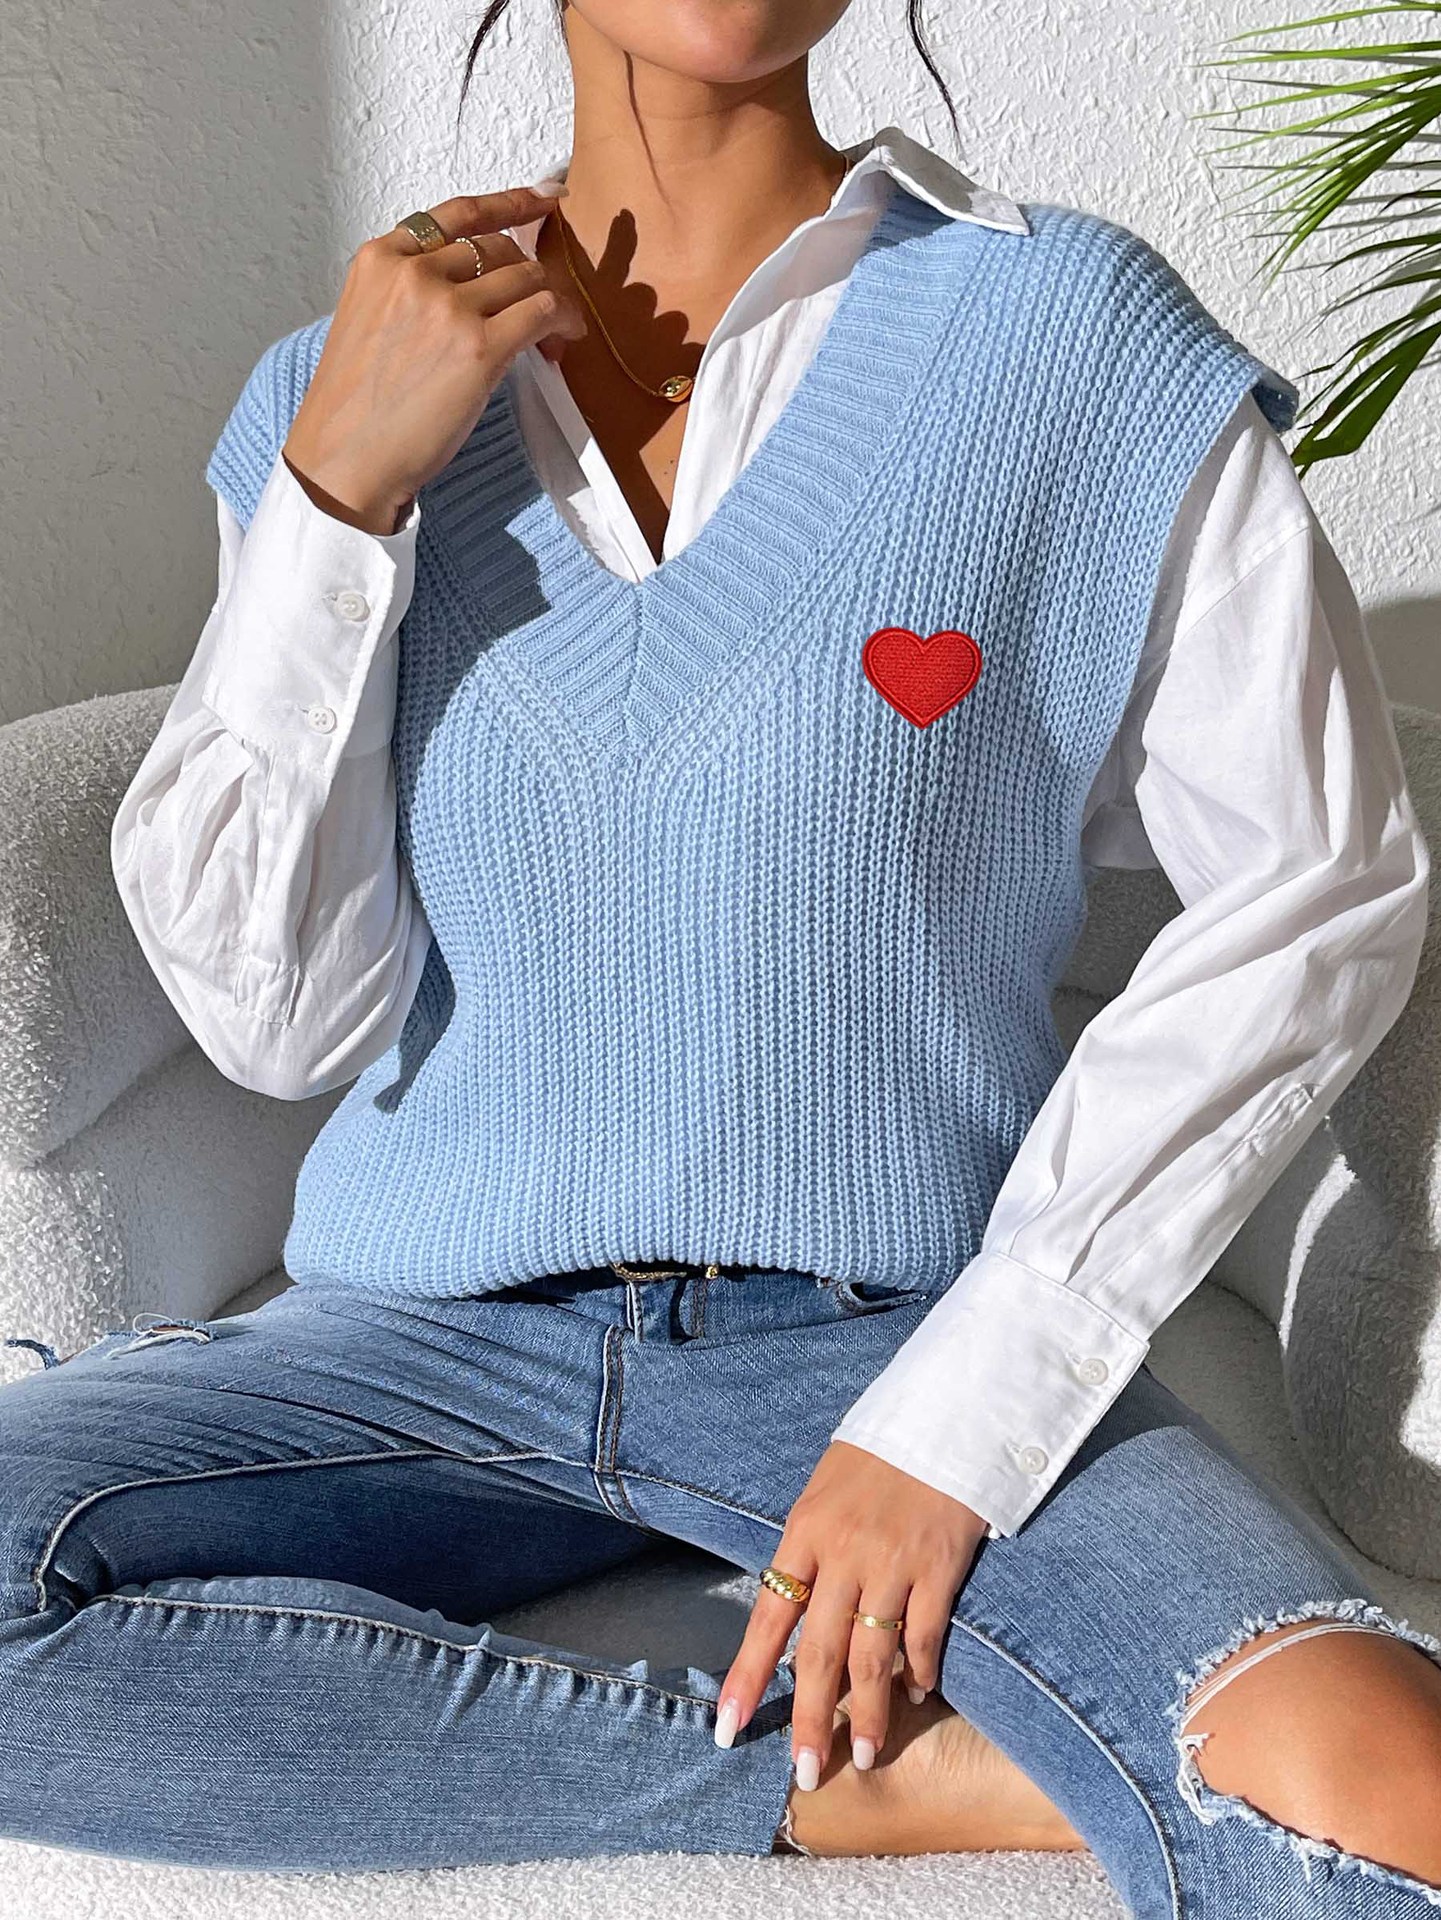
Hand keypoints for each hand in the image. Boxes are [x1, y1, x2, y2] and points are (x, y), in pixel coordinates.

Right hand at [284, 185, 587, 533]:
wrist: (345, 459)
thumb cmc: (356, 408)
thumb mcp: (368, 321)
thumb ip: (411, 290)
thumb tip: (477, 285)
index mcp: (381, 258)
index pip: (457, 214)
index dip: (510, 202)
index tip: (543, 198)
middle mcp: (413, 271)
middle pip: (499, 248)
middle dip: (527, 276)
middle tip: (539, 311)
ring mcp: (447, 307)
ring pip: (527, 277)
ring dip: (549, 303)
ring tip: (553, 335)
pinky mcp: (479, 346)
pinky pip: (542, 311)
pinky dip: (563, 321)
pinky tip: (564, 340)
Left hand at [716, 1441, 987, 1787]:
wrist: (942, 1413)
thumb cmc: (877, 1454)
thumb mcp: (824, 1491)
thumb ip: (809, 1550)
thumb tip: (792, 1614)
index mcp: (804, 1530)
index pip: (767, 1617)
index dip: (748, 1677)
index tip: (728, 1729)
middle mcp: (844, 1552)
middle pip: (819, 1653)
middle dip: (811, 1719)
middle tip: (808, 1773)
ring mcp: (893, 1562)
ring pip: (871, 1657)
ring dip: (869, 1713)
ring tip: (866, 1753)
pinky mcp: (939, 1565)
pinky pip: (922, 1634)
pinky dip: (918, 1671)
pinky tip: (916, 1694)